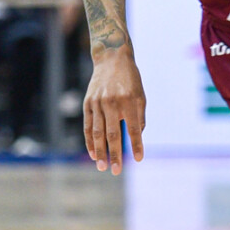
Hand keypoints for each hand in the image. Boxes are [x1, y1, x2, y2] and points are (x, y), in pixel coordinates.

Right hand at [82, 48, 144, 173]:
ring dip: (100, 151)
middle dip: (115, 154)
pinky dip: (90, 141)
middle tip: (116, 170)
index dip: (136, 145)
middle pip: (113, 134)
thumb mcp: (141, 96)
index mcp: (130, 101)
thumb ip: (139, 117)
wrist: (111, 58)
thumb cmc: (130, 80)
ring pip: (98, 132)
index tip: (139, 159)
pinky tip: (93, 153)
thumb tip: (136, 138)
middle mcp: (112, 102)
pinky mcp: (88, 103)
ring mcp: (98, 103)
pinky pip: (88, 126)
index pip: (134, 128)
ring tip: (103, 166)